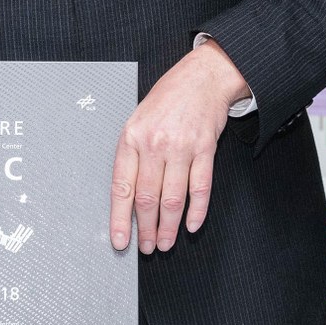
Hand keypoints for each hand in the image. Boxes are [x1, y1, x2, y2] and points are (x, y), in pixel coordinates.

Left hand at [110, 40, 249, 253]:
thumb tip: (127, 197)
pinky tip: (192, 225)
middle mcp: (154, 143)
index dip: (119, 219)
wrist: (202, 77)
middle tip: (147, 247)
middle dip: (146, 229)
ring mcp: (181, 147)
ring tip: (166, 243)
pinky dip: (197, 211)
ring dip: (168, 227)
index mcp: (131, 138)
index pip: (121, 187)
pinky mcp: (205, 149)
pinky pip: (200, 188)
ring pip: (173, 199)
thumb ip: (133, 155)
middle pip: (147, 198)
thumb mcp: (138, 120)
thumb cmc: (168, 100)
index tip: (119, 240)